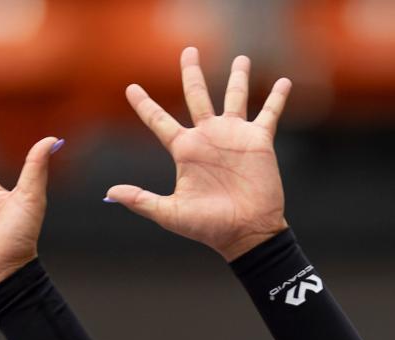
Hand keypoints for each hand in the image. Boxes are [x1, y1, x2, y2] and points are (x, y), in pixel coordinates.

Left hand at [106, 47, 291, 260]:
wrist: (246, 234)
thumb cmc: (209, 228)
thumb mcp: (171, 214)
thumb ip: (141, 200)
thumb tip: (110, 192)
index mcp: (185, 150)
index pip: (159, 121)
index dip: (144, 105)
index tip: (130, 88)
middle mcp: (208, 138)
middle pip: (196, 95)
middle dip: (192, 73)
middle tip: (189, 51)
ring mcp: (234, 137)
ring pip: (234, 97)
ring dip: (238, 78)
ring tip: (241, 58)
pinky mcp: (258, 142)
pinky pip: (269, 114)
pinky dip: (276, 98)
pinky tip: (284, 83)